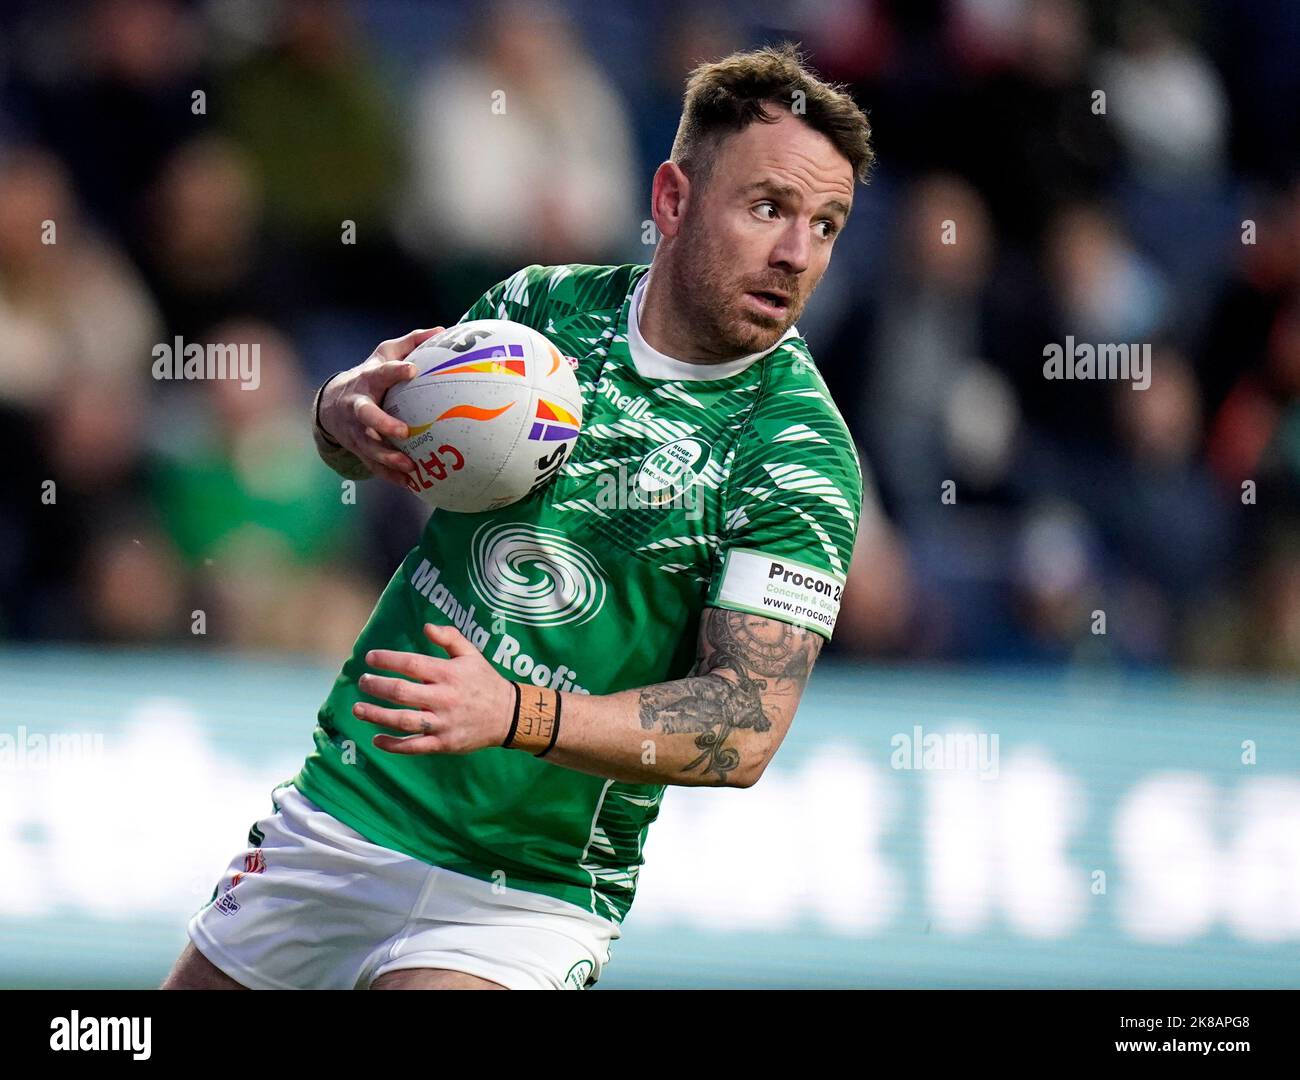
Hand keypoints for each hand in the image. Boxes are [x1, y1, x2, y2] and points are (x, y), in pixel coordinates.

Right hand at [317, 327, 444, 486]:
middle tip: (403, 431)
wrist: (331, 404)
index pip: (381, 373)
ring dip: (387, 457)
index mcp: (368, 380)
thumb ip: (412, 342)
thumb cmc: (370, 375)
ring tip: (409, 467)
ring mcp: (356, 430)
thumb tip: (442, 330)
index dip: (395, 371)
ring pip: (368, 445)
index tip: (412, 370)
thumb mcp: (385, 354)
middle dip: (382, 423)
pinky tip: (410, 484)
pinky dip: (390, 475)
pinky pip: (373, 465)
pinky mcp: (358, 448)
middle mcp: (358, 406)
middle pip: (365, 415)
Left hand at [352, 623, 515, 754]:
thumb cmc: (485, 681)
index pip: (411, 664)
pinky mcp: (443, 743)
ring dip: (376, 715)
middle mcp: (444, 698)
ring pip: (403, 720)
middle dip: (377, 686)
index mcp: (449, 674)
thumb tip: (426, 626)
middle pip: (401, 692)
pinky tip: (376, 739)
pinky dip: (393, 744)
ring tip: (358, 709)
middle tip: (363, 682)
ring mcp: (443, 723)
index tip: (370, 657)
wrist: (509, 715)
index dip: (388, 660)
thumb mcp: (472, 654)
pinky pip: (414, 746)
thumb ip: (450, 637)